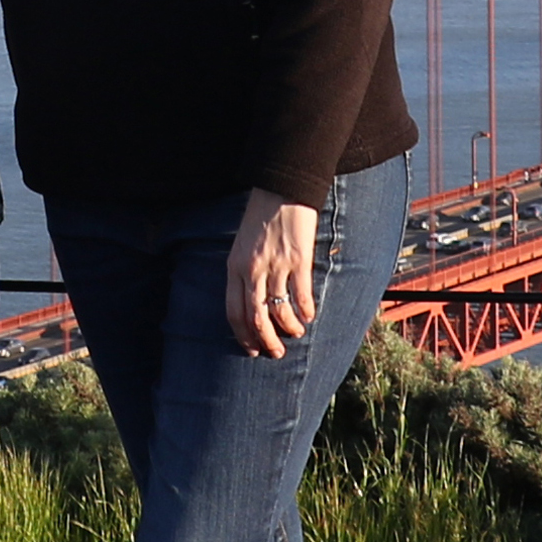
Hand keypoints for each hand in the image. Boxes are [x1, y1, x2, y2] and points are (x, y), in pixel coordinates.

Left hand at [225, 188, 317, 359]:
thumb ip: (244, 271)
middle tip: (276, 353)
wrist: (280, 189)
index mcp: (234, 265)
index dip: (242, 335)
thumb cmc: (260, 217)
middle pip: (255, 317)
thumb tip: (254, 303)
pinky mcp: (299, 260)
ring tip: (296, 333)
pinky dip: (306, 311)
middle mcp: (252, 269)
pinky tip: (309, 317)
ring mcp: (276, 265)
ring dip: (289, 329)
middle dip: (266, 340)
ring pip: (279, 310)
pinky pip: (302, 295)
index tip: (251, 349)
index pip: (233, 311)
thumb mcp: (242, 244)